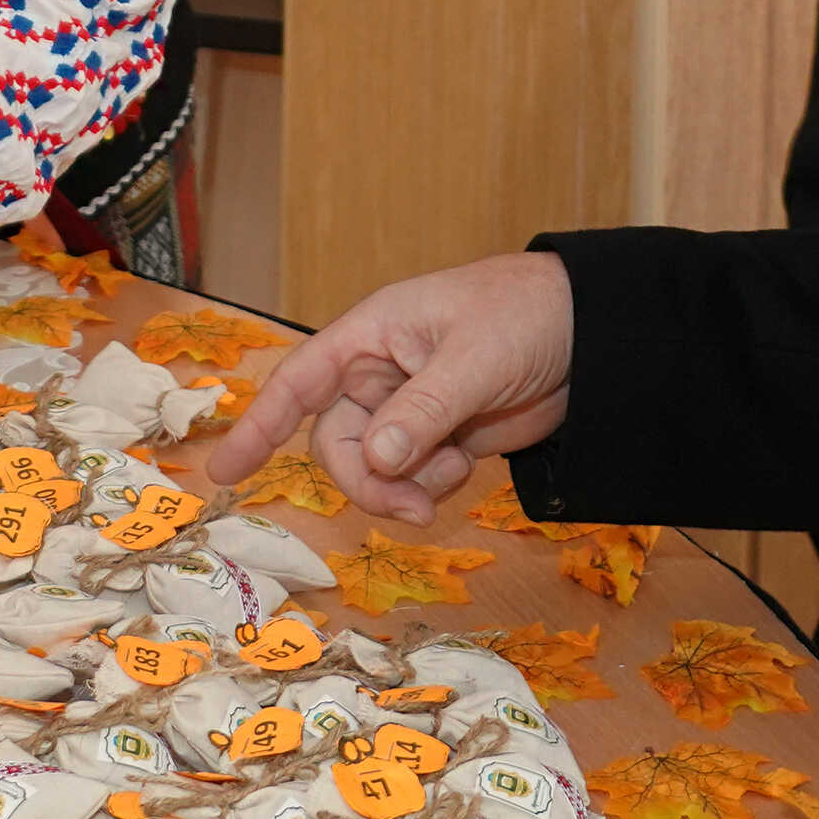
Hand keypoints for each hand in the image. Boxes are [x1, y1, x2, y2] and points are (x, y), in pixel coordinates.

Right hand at [201, 252, 575, 524]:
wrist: (593, 334)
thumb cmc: (525, 314)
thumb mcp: (474, 359)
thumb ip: (423, 410)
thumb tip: (377, 461)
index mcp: (372, 334)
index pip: (300, 381)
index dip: (259, 423)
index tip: (225, 470)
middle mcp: (380, 373)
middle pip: (337, 443)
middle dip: (367, 480)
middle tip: (413, 504)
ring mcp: (410, 407)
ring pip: (374, 466)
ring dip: (403, 486)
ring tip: (452, 474)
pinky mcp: (442, 435)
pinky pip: (412, 475)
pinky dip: (431, 484)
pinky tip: (465, 465)